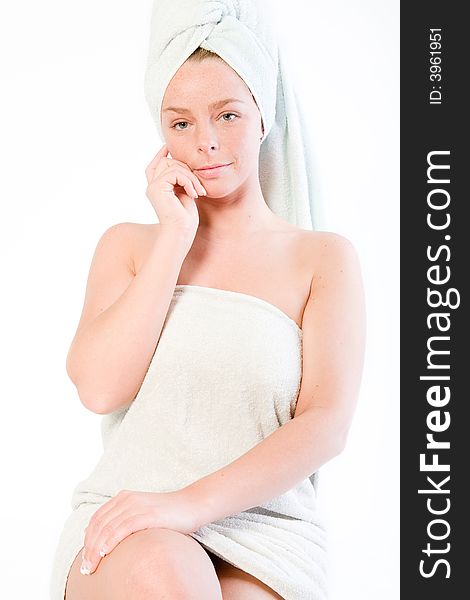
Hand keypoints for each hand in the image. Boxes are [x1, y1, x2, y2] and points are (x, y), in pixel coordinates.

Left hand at [80, 488, 198, 575]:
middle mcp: (127, 499)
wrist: (192, 505)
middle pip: (99, 525)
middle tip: (86, 569)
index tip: (85, 558)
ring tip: (92, 567)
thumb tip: (103, 539)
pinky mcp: (149, 514)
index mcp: (124, 497)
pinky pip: (124, 528)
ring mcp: (138, 506)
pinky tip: (105, 553)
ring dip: (96, 550)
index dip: (87, 539)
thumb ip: (124, 520)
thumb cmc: (169, 514)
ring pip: (108, 528)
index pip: (97, 519)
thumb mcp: (142, 513)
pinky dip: (111, 541)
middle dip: (89, 548)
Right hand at [144, 144, 206, 235]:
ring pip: (173, 165)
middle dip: (187, 169)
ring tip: (199, 192)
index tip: (167, 146)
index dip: (160, 154)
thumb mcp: (185, 194)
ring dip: (190, 177)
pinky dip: (188, 181)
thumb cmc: (186, 219)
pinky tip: (193, 194)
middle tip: (200, 187)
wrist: (182, 232)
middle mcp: (152, 186)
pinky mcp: (156, 187)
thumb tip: (183, 165)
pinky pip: (175, 173)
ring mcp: (153, 186)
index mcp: (157, 188)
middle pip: (167, 162)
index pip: (156, 166)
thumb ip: (181, 180)